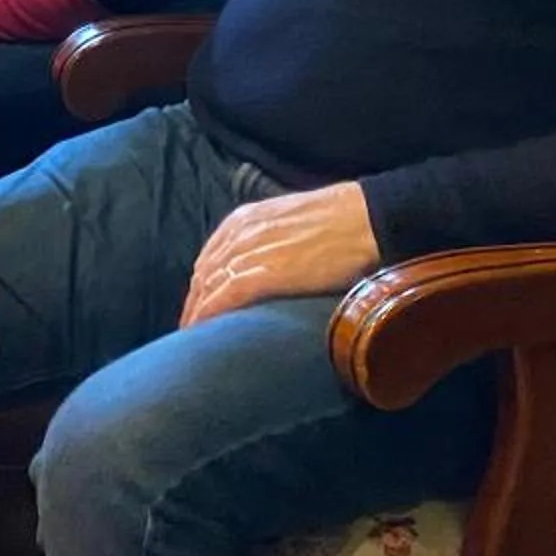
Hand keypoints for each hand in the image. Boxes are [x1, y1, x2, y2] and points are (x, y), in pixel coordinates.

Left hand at [179, 182, 380, 329]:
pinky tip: (201, 330)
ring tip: (190, 337)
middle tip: (189, 327)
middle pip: (204, 273)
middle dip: (193, 301)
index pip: (210, 256)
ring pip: (209, 286)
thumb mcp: (291, 222)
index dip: (200, 284)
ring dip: (195, 313)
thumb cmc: (340, 221)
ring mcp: (252, 250)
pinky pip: (226, 296)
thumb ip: (271, 239)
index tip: (196, 305)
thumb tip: (268, 263)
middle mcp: (241, 232)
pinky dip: (209, 314)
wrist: (367, 217)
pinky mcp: (267, 271)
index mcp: (246, 219)